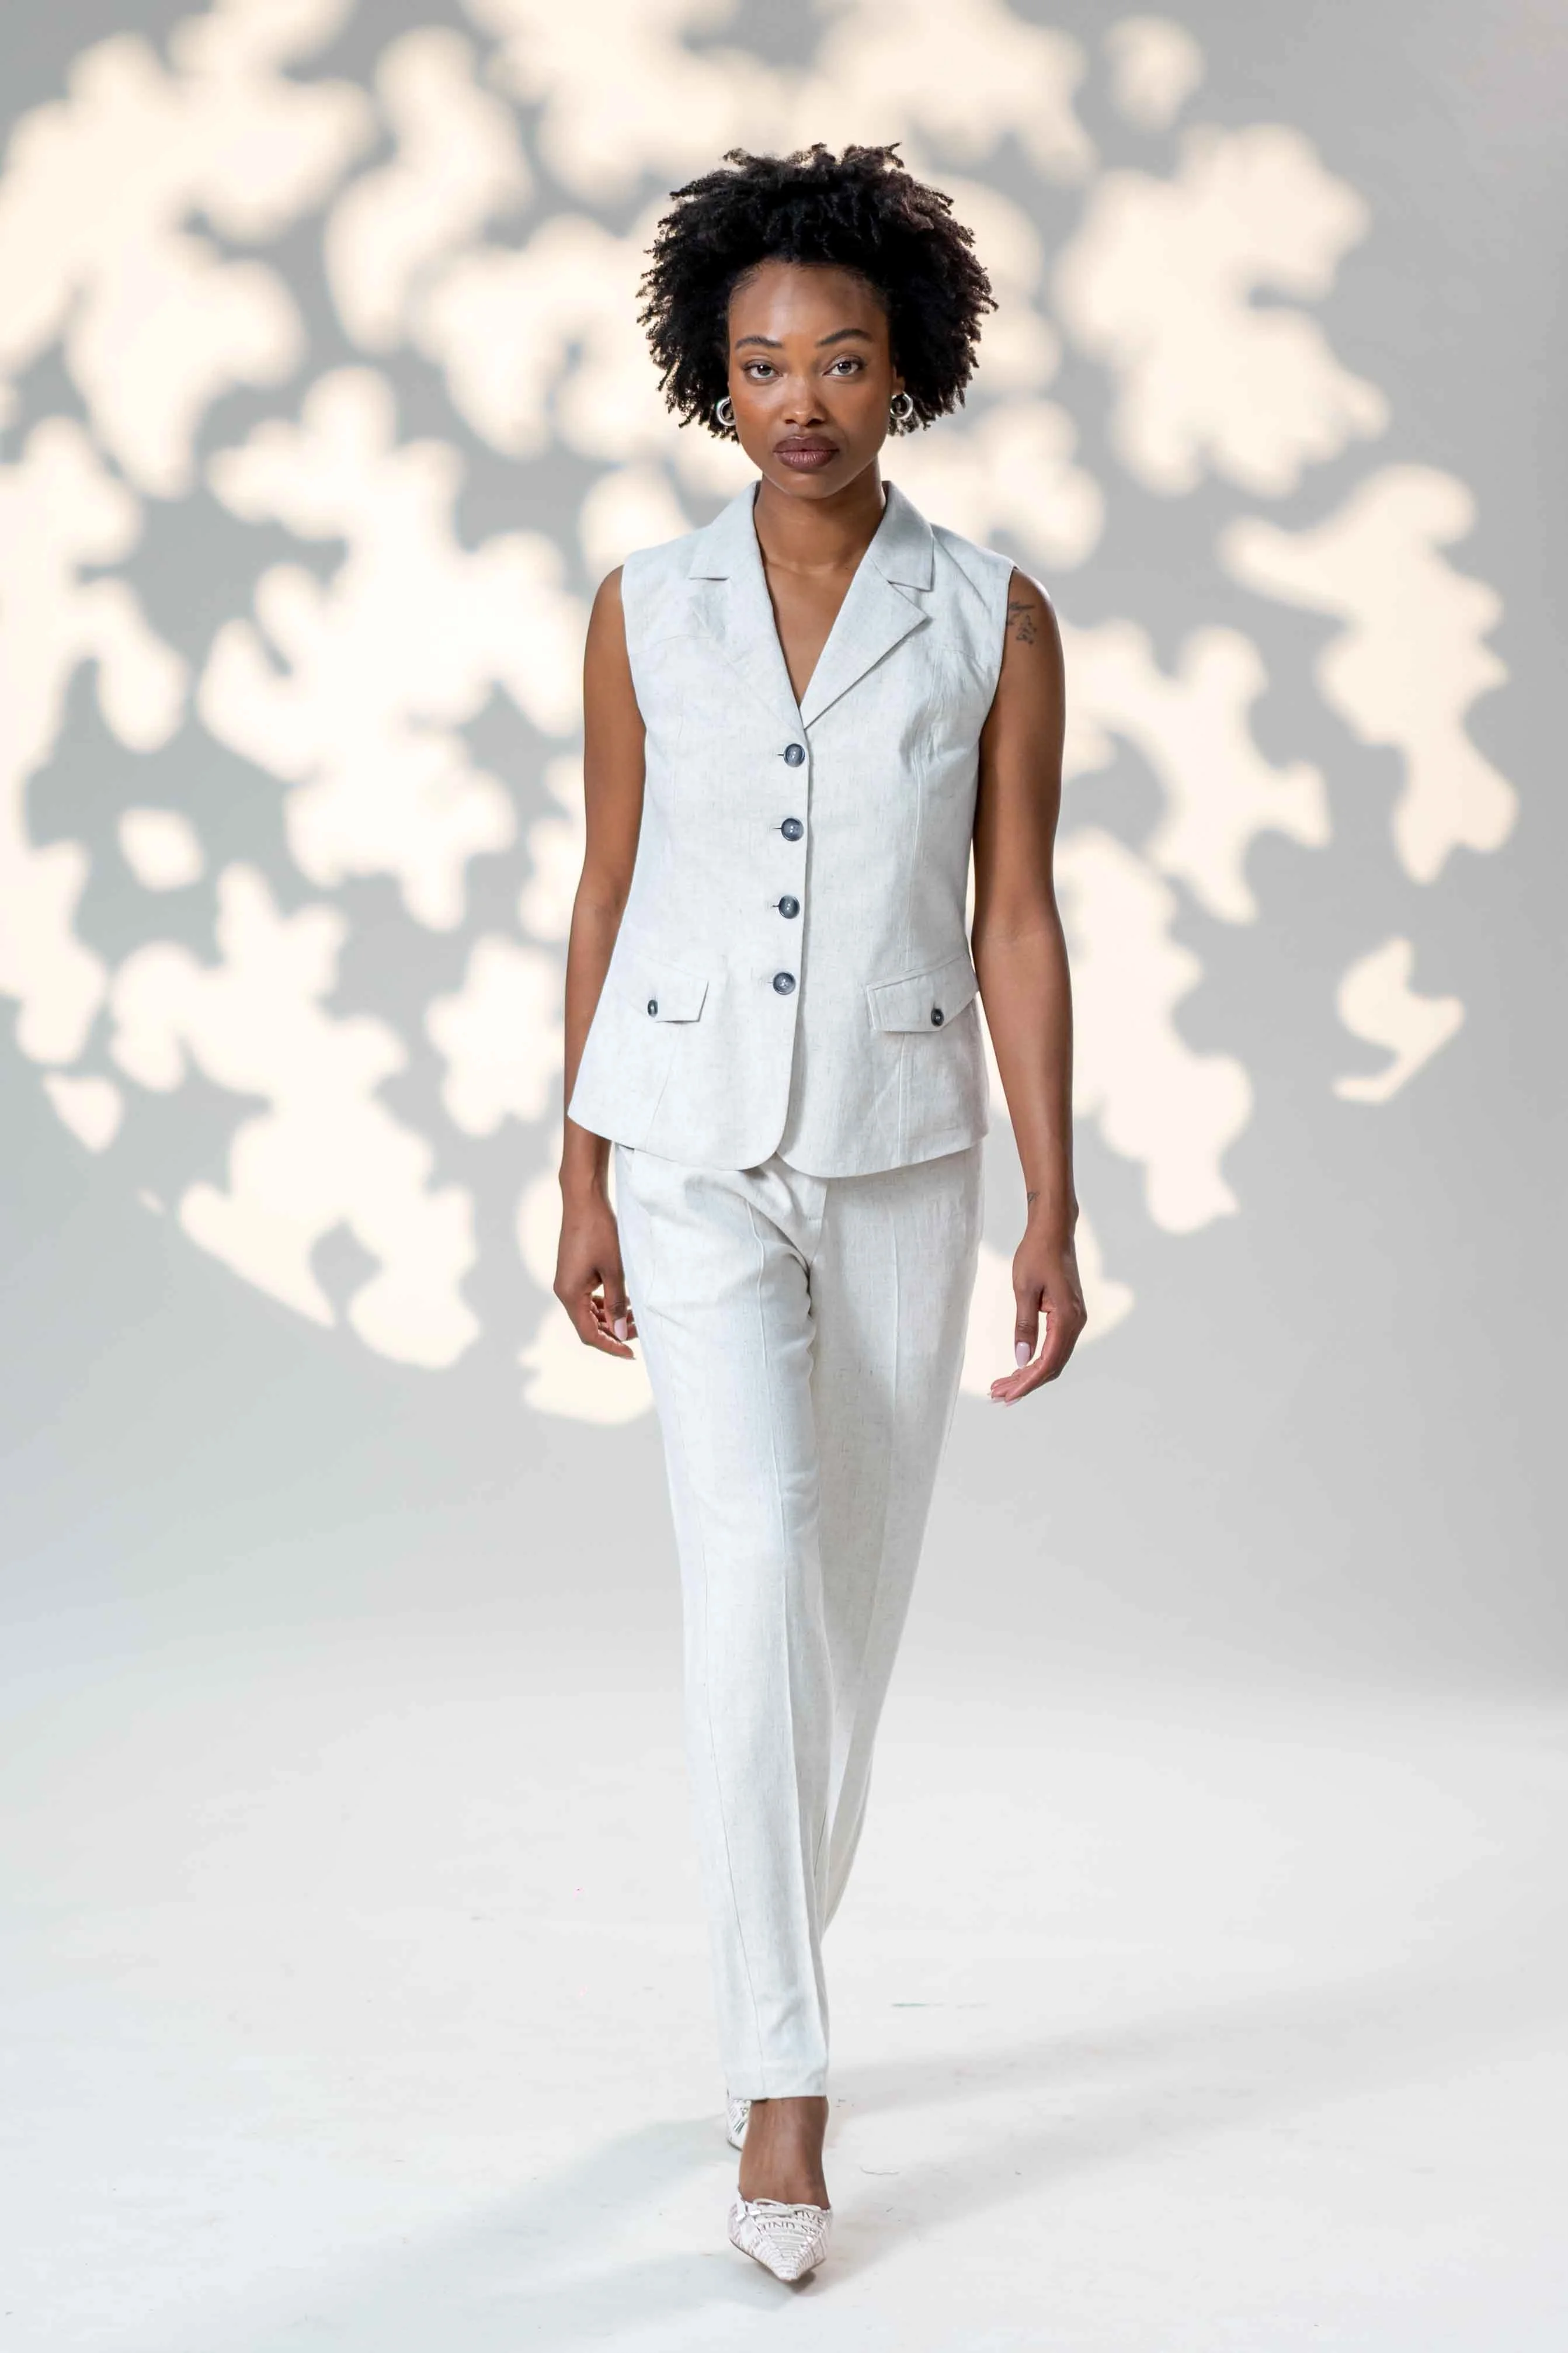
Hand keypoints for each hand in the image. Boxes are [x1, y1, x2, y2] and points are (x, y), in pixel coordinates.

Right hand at [554, 1183, 637, 1358]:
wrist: (584, 1201)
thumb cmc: (599, 1232)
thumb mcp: (614, 1271)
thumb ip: (618, 1304)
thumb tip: (622, 1333)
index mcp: (570, 1294)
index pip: (589, 1333)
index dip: (611, 1346)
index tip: (632, 1353)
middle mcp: (564, 1291)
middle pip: (589, 1325)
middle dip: (614, 1330)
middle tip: (640, 1327)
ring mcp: (568, 1282)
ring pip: (590, 1312)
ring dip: (611, 1317)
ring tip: (636, 1313)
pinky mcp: (574, 1273)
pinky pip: (589, 1298)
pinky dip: (606, 1303)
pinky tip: (625, 1299)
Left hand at [989, 1223, 1085, 1404]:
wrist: (1053, 1230)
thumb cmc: (1037, 1253)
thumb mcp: (1024, 1289)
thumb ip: (1024, 1326)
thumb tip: (1021, 1358)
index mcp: (1067, 1317)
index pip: (1047, 1361)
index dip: (1026, 1382)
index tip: (1006, 1394)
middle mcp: (1076, 1322)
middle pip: (1052, 1365)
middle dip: (1025, 1383)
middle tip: (998, 1395)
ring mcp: (1074, 1319)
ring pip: (1053, 1357)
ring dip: (1029, 1373)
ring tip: (1003, 1385)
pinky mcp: (1067, 1315)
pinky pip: (1054, 1346)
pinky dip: (1036, 1359)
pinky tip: (1019, 1366)